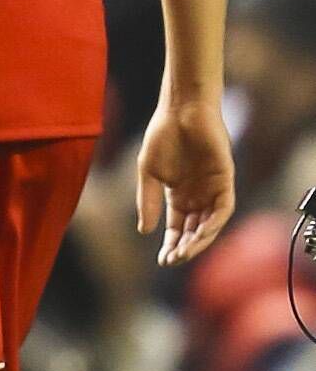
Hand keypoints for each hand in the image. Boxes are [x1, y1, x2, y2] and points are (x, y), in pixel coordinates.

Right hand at [135, 91, 233, 265]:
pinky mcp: (225, 179)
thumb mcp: (148, 174)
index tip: (162, 259)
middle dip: (185, 247)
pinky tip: (203, 233)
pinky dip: (214, 222)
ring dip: (200, 240)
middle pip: (195, 230)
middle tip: (173, 260)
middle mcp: (197, 196)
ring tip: (185, 252)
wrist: (180, 111)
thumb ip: (147, 201)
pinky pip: (223, 207)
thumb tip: (145, 231)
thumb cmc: (162, 137)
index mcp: (178, 196)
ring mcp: (212, 189)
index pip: (178, 228)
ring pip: (210, 223)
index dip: (171, 244)